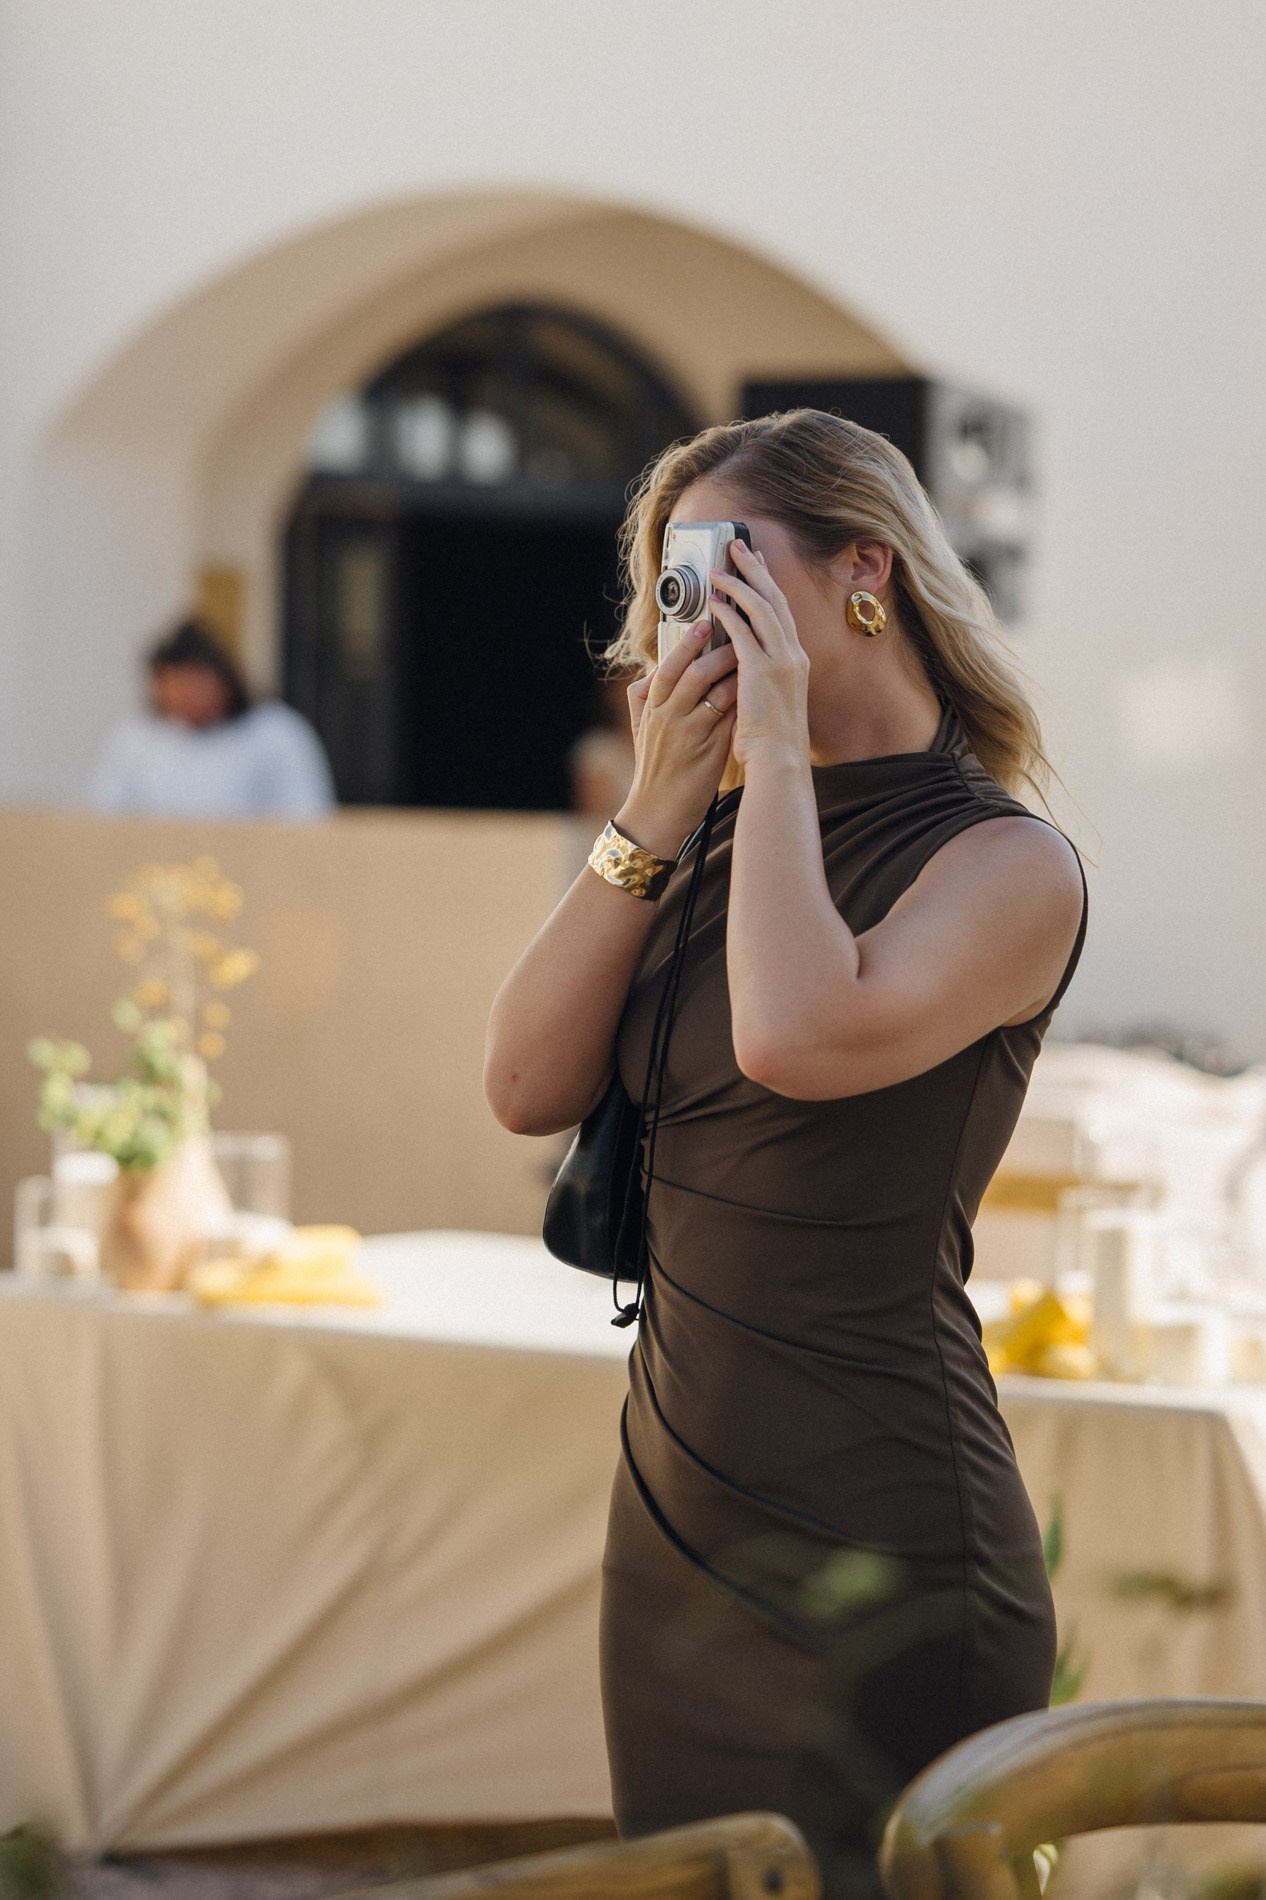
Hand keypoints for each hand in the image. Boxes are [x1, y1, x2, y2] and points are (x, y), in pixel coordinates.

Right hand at [615, 624, 737, 857]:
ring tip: (751, 653)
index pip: (668, 666)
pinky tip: (756, 687)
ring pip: (712, 691)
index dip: (686, 642)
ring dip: (734, 669)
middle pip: (690, 672)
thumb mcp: (640, 730)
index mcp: (651, 708)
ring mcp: (687, 733)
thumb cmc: (653, 769)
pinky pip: (728, 717)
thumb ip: (643, 699)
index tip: (704, 621)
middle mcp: (667, 717)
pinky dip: (742, 698)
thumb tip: (650, 672)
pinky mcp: (707, 750)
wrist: (656, 813)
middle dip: (715, 648)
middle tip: (737, 629)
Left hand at [708, 541, 809, 768]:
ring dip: (740, 584)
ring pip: (761, 608)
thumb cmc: (771, 741)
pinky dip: (729, 613)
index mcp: (796, 661)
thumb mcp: (770, 701)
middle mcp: (793, 655)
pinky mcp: (762, 670)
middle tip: (740, 547)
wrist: (778, 760)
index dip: (768, 585)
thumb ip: (759, 677)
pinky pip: (743, 632)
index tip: (758, 565)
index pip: (782, 613)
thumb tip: (739, 662)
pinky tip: (715, 601)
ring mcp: (781, 661)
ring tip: (721, 568)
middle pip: (775, 600)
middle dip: (757, 570)